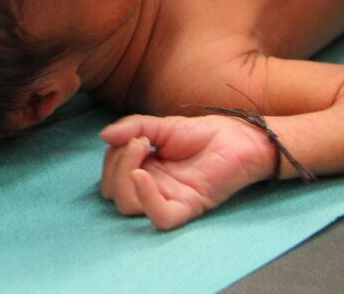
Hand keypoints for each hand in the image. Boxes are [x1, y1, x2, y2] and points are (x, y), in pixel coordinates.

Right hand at [99, 114, 273, 230]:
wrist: (240, 137)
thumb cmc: (206, 133)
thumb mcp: (162, 125)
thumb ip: (133, 128)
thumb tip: (102, 136)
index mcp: (144, 172)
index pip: (111, 177)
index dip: (112, 157)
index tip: (133, 136)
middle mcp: (153, 189)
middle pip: (114, 194)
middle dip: (115, 165)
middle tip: (138, 142)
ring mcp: (169, 199)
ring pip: (129, 207)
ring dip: (125, 174)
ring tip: (144, 148)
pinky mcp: (188, 207)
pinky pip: (160, 217)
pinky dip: (145, 198)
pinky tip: (142, 175)